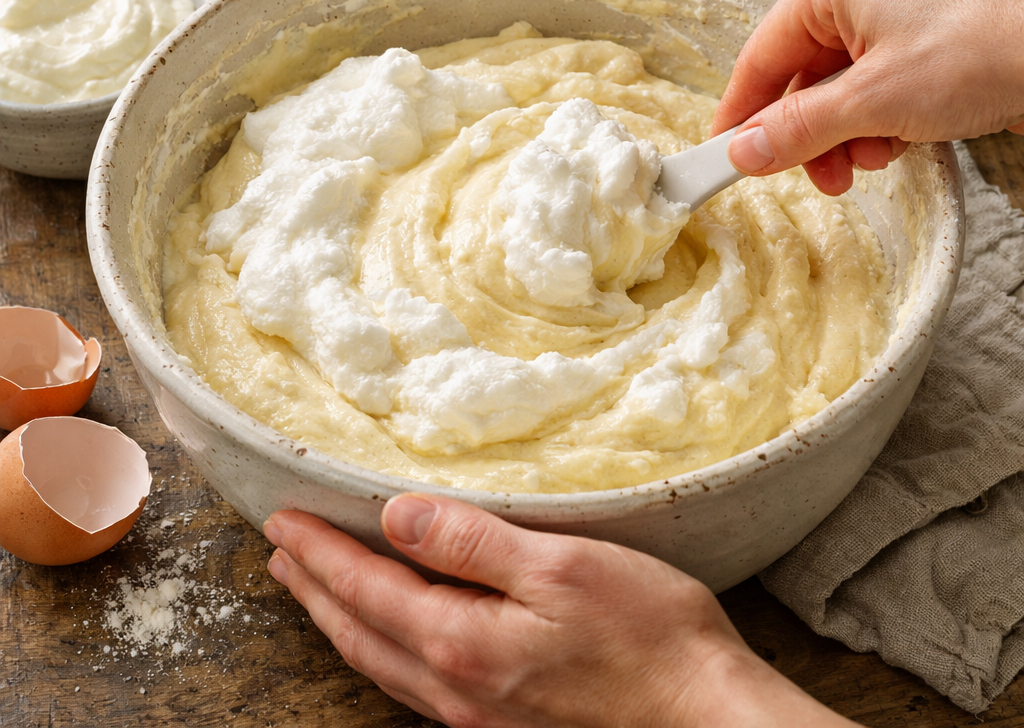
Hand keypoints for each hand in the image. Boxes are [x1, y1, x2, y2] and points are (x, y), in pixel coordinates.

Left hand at [264, 496, 858, 726]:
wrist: (704, 714)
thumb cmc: (646, 633)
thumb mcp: (560, 567)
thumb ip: (473, 544)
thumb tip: (398, 516)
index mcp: (462, 642)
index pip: (367, 587)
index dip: (321, 551)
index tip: (284, 519)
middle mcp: (456, 687)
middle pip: (360, 630)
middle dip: (314, 588)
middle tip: (281, 552)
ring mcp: (478, 713)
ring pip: (381, 661)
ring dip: (340, 620)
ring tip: (316, 590)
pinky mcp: (504, 720)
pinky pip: (414, 682)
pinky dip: (381, 648)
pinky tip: (389, 638)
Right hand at [712, 0, 1023, 194]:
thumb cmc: (988, 49)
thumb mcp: (873, 102)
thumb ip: (799, 129)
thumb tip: (743, 151)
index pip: (761, 57)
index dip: (739, 112)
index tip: (722, 155)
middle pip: (803, 76)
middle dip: (810, 134)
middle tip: (816, 176)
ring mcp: (903, 12)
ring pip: (843, 86)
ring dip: (849, 134)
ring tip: (875, 159)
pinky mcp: (934, 37)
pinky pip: (881, 86)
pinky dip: (882, 121)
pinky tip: (903, 142)